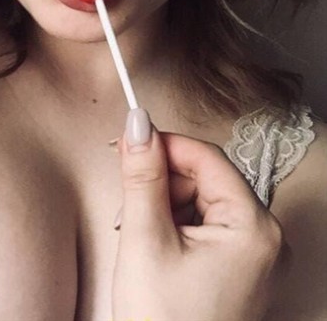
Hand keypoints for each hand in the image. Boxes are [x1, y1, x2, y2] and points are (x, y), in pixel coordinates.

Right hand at [112, 108, 286, 320]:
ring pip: (203, 200)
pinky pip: (207, 225)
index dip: (165, 144)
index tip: (129, 141)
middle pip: (206, 178)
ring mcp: (255, 256)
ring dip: (166, 204)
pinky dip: (176, 225)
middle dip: (163, 182)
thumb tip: (138, 124)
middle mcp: (265, 238)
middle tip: (128, 199)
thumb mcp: (144, 240)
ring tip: (140, 233)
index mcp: (254, 228)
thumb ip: (142, 176)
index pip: (208, 157)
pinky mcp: (240, 269)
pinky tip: (155, 245)